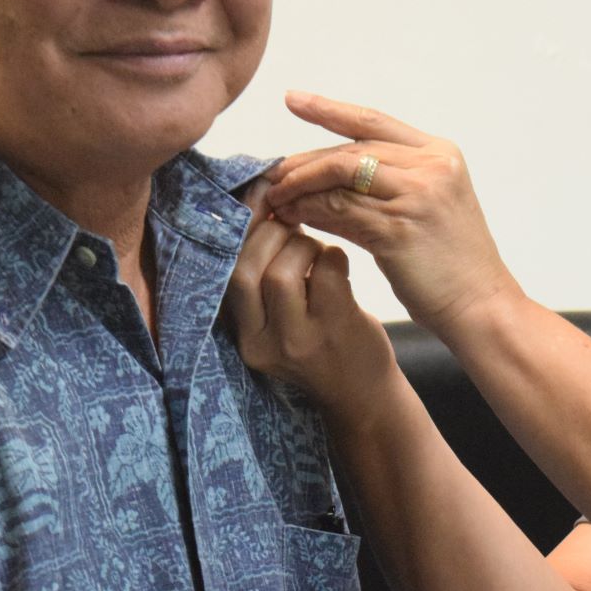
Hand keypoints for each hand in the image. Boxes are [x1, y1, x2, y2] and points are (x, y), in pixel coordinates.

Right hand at [230, 180, 398, 420]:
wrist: (364, 394)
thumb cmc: (320, 341)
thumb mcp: (281, 317)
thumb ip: (264, 272)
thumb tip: (262, 196)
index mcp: (244, 335)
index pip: (226, 274)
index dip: (240, 229)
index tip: (258, 197)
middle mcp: (263, 342)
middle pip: (246, 270)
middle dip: (269, 235)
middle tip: (292, 222)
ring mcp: (298, 340)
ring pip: (282, 271)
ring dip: (303, 247)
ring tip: (316, 252)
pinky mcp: (335, 331)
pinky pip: (326, 272)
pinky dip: (333, 257)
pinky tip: (338, 267)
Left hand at [263, 92, 522, 336]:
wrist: (483, 306)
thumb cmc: (453, 264)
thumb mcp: (428, 207)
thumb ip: (390, 182)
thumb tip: (325, 173)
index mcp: (441, 154)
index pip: (373, 121)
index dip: (329, 109)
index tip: (292, 99)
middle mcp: (431, 167)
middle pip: (350, 149)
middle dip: (304, 162)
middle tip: (271, 175)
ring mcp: (417, 196)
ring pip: (340, 175)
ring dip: (300, 186)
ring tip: (275, 199)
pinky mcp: (398, 229)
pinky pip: (339, 210)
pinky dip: (309, 212)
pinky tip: (292, 218)